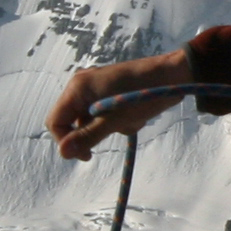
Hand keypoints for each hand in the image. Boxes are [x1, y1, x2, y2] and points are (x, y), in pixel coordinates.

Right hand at [47, 49, 193, 160]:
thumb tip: (63, 153)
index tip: (88, 155)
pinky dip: (118, 120)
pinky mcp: (110, 91)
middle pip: (73, 121)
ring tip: (132, 118)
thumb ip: (87, 136)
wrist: (174, 75)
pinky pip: (105, 114)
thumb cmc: (142, 95)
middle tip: (119, 129)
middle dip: (95, 131)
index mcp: (77, 88)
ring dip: (110, 126)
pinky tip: (136, 115)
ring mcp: (96, 87)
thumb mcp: (114, 120)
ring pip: (92, 120)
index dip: (66, 141)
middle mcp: (82, 85)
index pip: (56, 121)